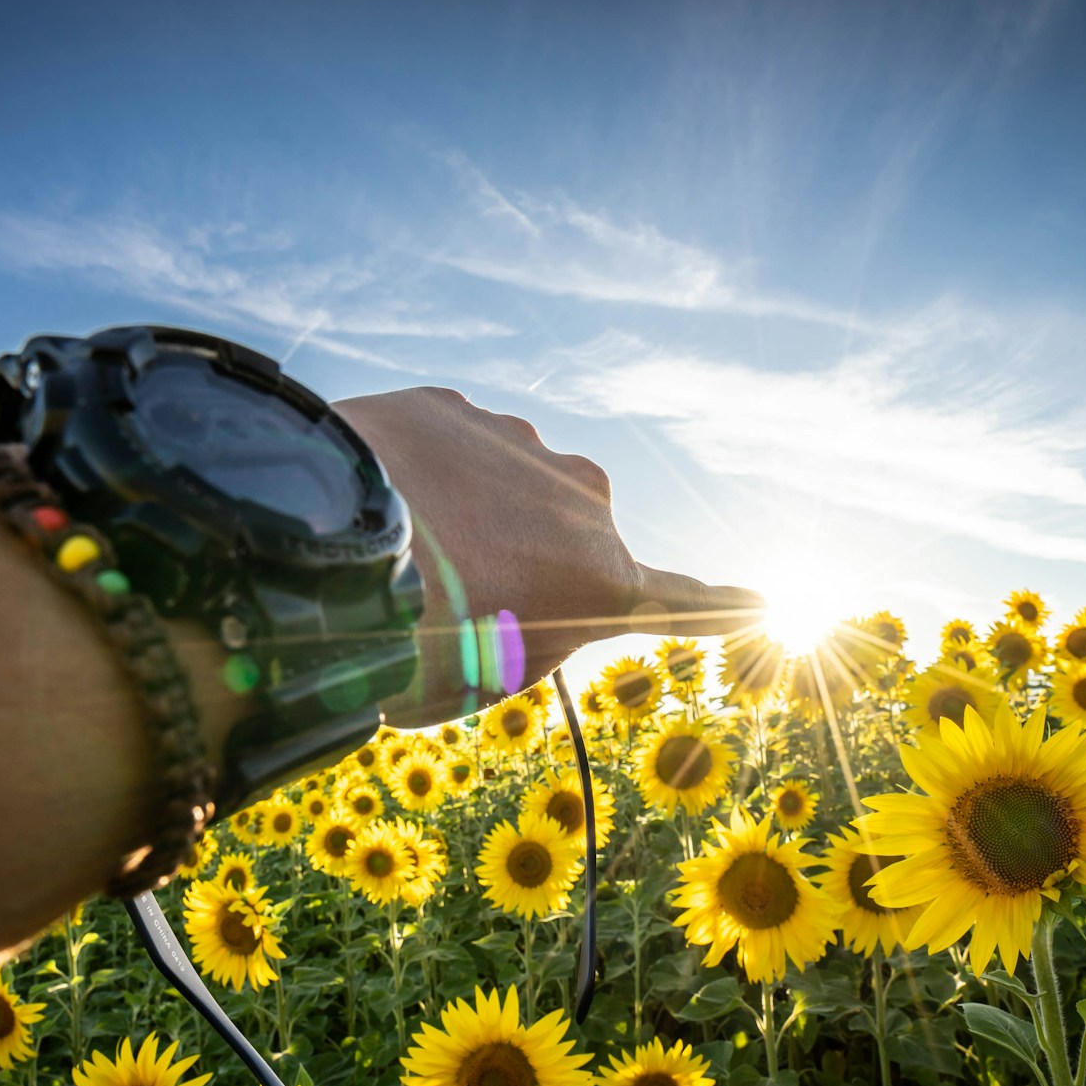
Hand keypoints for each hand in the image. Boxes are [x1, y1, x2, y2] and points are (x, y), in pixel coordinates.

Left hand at [334, 387, 762, 724]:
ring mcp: (518, 444)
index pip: (680, 600)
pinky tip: (375, 500)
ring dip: (469, 513)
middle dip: (523, 562)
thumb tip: (528, 595)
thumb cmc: (408, 642)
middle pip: (565, 539)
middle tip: (450, 601)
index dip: (719, 607)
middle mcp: (581, 500)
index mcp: (603, 580)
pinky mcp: (452, 407)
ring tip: (398, 551)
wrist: (320, 543)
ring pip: (504, 487)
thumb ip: (532, 638)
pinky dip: (424, 474)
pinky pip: (449, 449)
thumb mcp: (488, 678)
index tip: (765, 603)